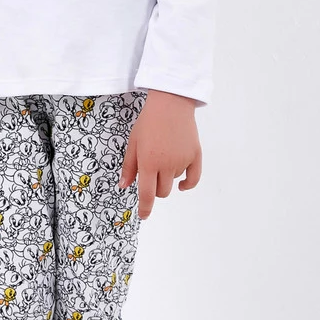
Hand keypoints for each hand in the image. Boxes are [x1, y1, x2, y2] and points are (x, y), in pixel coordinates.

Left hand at [118, 90, 201, 219]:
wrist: (170, 103)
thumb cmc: (148, 122)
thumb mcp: (133, 143)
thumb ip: (129, 166)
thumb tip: (124, 185)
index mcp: (149, 163)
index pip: (147, 194)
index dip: (145, 208)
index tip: (144, 215)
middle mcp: (167, 165)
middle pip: (162, 191)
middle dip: (155, 189)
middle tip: (151, 174)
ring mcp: (183, 161)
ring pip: (174, 182)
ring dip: (167, 178)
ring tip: (163, 157)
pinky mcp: (195, 156)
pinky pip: (193, 179)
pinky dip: (187, 184)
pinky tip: (182, 185)